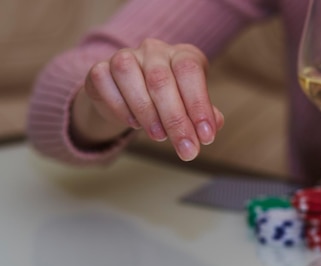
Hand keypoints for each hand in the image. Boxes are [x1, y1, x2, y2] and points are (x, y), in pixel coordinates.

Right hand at [72, 38, 223, 160]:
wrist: (131, 98)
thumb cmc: (170, 102)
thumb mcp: (192, 108)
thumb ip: (204, 117)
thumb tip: (210, 129)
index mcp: (183, 55)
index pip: (190, 71)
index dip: (199, 104)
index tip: (206, 137)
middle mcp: (154, 50)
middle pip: (161, 80)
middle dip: (176, 121)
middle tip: (187, 150)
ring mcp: (124, 56)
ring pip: (129, 76)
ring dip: (146, 112)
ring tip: (159, 136)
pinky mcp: (99, 70)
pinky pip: (104, 82)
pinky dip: (120, 107)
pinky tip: (133, 123)